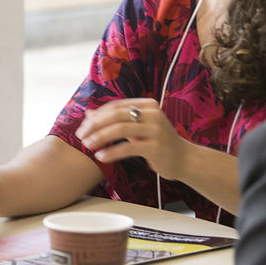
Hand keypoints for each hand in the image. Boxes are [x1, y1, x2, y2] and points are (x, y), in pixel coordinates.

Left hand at [74, 98, 189, 180]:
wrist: (184, 160)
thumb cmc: (157, 143)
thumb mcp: (136, 128)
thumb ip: (115, 120)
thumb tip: (89, 113)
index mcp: (148, 105)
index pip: (115, 106)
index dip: (97, 116)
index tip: (83, 127)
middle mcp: (153, 113)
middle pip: (116, 115)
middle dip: (95, 126)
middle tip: (81, 136)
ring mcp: (156, 129)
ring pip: (120, 129)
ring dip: (100, 138)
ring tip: (88, 146)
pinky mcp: (156, 147)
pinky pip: (128, 147)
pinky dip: (112, 152)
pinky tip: (101, 157)